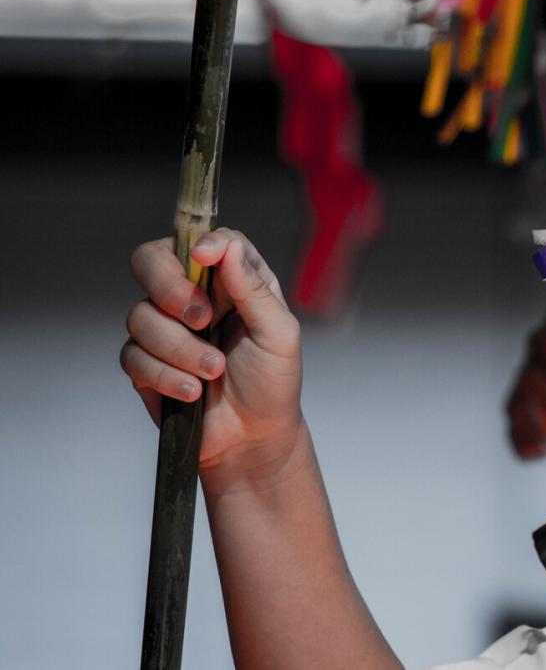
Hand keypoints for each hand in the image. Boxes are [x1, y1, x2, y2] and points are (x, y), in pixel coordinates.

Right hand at [121, 229, 303, 490]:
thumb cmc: (273, 382)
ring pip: (141, 316)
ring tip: (213, 371)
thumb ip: (253, 289)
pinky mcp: (145, 363)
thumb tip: (226, 247)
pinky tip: (193, 392)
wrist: (252, 438)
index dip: (199, 241)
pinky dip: (165, 375)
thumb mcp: (279, 333)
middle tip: (201, 319)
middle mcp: (193, 296)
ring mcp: (165, 328)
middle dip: (170, 287)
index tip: (205, 256)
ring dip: (180, 348)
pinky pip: (134, 356)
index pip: (203, 240)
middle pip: (150, 261)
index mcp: (231, 281)